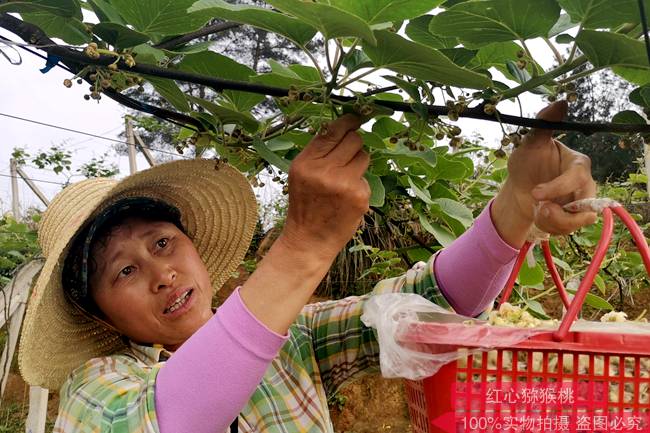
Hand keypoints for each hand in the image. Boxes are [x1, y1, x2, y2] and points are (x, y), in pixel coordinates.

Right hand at [279, 114, 369, 258]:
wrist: (309, 239)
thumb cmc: (306, 205)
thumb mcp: (301, 174)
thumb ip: (318, 152)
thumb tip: (342, 127)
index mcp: (306, 162)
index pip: (332, 131)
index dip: (348, 121)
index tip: (357, 116)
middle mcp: (325, 171)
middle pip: (354, 140)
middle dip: (354, 144)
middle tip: (347, 156)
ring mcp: (344, 183)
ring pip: (364, 156)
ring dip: (358, 164)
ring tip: (343, 180)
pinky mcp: (359, 196)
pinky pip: (366, 178)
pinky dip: (359, 185)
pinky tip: (346, 198)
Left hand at [493, 101, 596, 246]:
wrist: (518, 189)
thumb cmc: (526, 164)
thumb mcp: (529, 144)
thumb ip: (543, 124)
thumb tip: (560, 102)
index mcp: (577, 163)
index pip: (577, 177)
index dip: (558, 187)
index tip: (535, 194)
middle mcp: (585, 183)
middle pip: (586, 203)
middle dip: (559, 212)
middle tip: (538, 209)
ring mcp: (582, 202)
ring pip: (580, 221)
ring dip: (554, 221)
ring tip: (537, 211)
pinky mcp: (575, 218)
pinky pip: (570, 230)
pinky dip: (551, 227)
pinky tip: (539, 215)